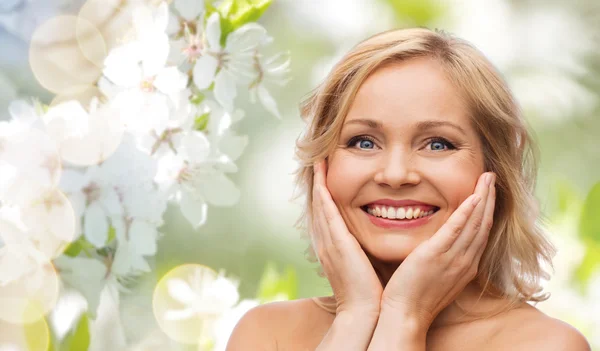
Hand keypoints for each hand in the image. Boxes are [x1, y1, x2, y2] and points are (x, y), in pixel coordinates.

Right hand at [311, 159, 382, 315]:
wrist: (363, 310)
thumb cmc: (368, 292)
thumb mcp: (363, 266)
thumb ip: (364, 251)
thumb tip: (374, 241)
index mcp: (332, 247)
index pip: (326, 215)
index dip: (324, 195)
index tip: (326, 178)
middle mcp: (326, 241)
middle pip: (318, 205)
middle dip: (317, 183)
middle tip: (317, 161)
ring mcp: (329, 240)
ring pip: (320, 203)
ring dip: (318, 181)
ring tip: (317, 161)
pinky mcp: (336, 240)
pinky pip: (326, 209)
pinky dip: (322, 191)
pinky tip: (322, 176)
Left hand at [380, 172, 495, 328]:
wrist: (405, 315)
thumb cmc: (415, 295)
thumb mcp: (436, 275)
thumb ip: (443, 258)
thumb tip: (440, 244)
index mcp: (466, 266)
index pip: (481, 233)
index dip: (486, 211)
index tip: (488, 192)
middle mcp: (465, 261)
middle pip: (482, 224)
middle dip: (489, 199)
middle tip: (491, 176)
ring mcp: (453, 259)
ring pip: (474, 224)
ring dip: (483, 198)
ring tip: (487, 178)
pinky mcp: (436, 255)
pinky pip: (456, 230)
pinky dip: (466, 212)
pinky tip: (474, 197)